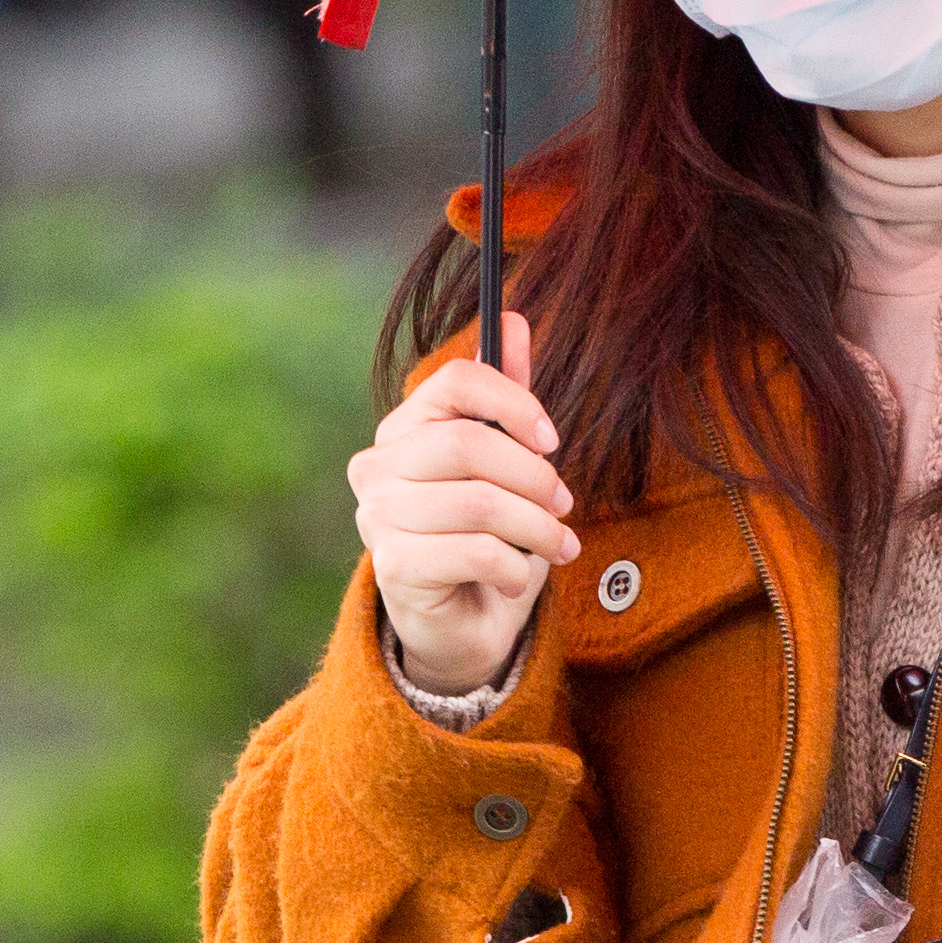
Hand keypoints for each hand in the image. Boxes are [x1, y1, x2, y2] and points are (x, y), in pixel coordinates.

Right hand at [350, 314, 571, 698]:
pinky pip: (477, 552)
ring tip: (558, 545)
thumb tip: (513, 319)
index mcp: (404, 428)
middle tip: (565, 506)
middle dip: (534, 477)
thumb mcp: (505, 464)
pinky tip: (519, 578)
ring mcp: (377, 517)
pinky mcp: (393, 566)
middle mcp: (376, 466)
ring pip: (479, 502)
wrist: (461, 624)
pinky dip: (516, 568)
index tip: (551, 440)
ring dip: (537, 529)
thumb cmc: (483, 536)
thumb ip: (506, 398)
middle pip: (469, 443)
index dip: (516, 403)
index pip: (456, 382)